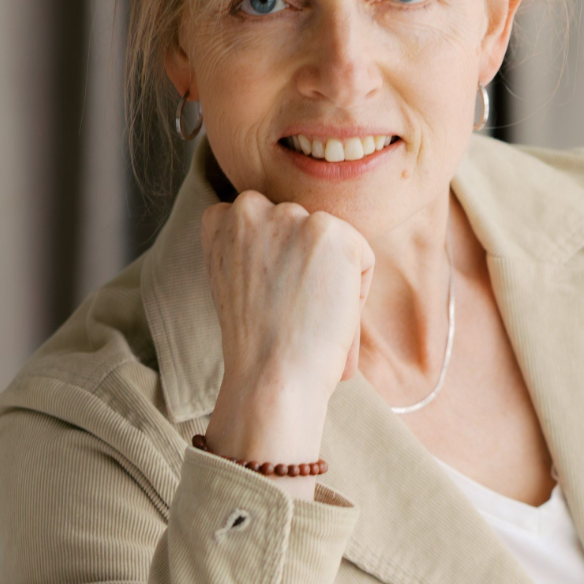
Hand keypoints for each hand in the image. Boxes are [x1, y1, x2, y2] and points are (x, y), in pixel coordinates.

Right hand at [199, 192, 373, 484]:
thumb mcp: (237, 282)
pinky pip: (363, 257)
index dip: (280, 264)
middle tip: (298, 314)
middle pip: (304, 231)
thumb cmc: (257, 346)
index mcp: (220, 219)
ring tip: (314, 319)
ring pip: (333, 244)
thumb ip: (255, 249)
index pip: (267, 222)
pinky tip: (331, 316)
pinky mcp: (329, 230)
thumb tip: (296, 244)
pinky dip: (357, 292)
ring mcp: (290, 216)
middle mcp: (249, 208)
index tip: (275, 299)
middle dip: (310, 269)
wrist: (270, 375)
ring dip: (333, 280)